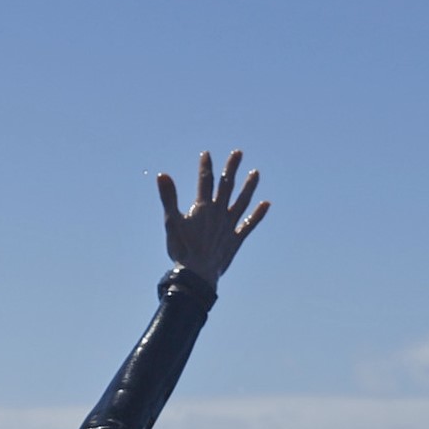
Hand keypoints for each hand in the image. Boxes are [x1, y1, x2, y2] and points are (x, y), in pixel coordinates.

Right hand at [157, 150, 269, 288]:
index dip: (206, 166)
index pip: (205, 181)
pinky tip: (266, 204)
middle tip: (238, 153)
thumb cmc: (181, 249)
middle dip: (232, 168)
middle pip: (227, 186)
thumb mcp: (171, 221)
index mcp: (203, 208)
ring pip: (242, 201)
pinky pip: (249, 224)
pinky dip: (258, 214)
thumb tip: (162, 175)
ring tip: (256, 173)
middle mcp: (219, 213)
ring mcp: (229, 226)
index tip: (207, 154)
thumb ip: (169, 197)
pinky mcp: (236, 239)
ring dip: (249, 187)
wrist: (197, 275)